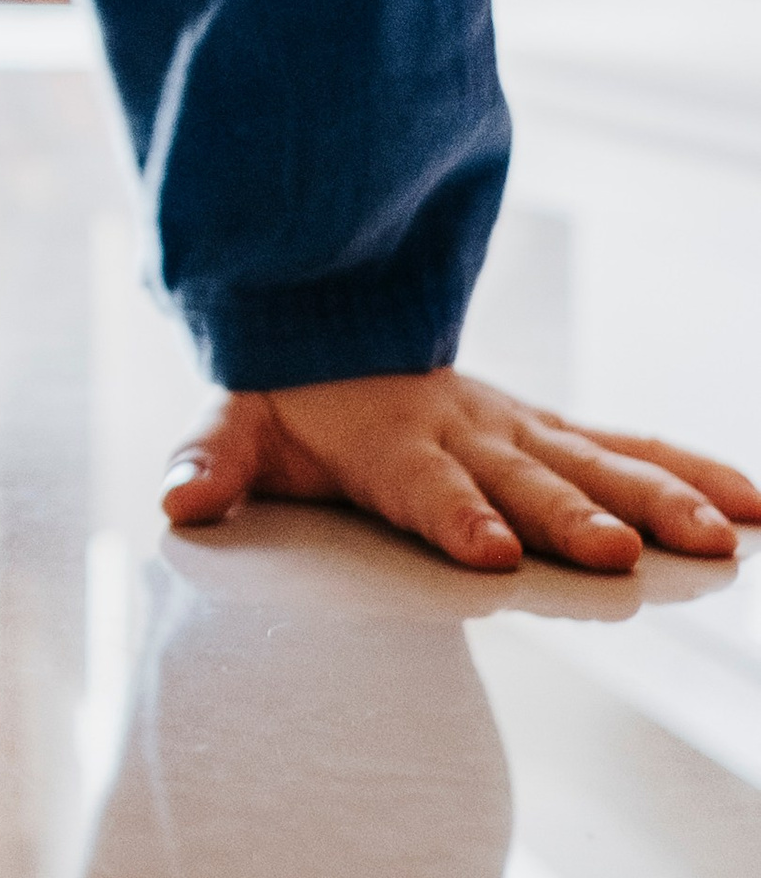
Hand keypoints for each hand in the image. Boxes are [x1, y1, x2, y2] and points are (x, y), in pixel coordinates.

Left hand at [161, 367, 760, 573]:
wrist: (330, 319)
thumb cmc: (286, 396)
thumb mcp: (236, 424)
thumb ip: (208, 461)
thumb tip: (175, 499)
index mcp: (393, 443)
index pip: (425, 488)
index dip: (456, 517)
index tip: (489, 552)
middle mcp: (470, 434)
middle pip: (526, 481)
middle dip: (570, 519)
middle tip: (617, 559)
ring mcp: (519, 431)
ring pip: (599, 465)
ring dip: (657, 500)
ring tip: (720, 541)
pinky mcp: (552, 432)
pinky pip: (629, 448)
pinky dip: (692, 469)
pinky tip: (751, 506)